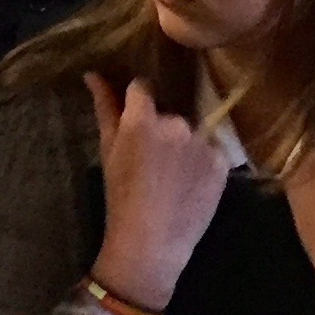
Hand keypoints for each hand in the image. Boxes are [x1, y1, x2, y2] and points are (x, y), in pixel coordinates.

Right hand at [85, 73, 228, 314]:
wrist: (151, 242)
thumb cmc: (120, 196)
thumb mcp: (107, 151)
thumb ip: (104, 107)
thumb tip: (92, 73)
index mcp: (142, 119)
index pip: (142, 88)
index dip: (138, 104)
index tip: (136, 125)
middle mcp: (176, 123)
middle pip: (169, 113)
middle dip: (161, 129)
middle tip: (153, 161)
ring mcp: (202, 142)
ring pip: (192, 132)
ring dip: (184, 145)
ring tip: (174, 176)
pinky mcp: (222, 162)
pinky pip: (211, 151)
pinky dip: (203, 163)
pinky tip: (191, 184)